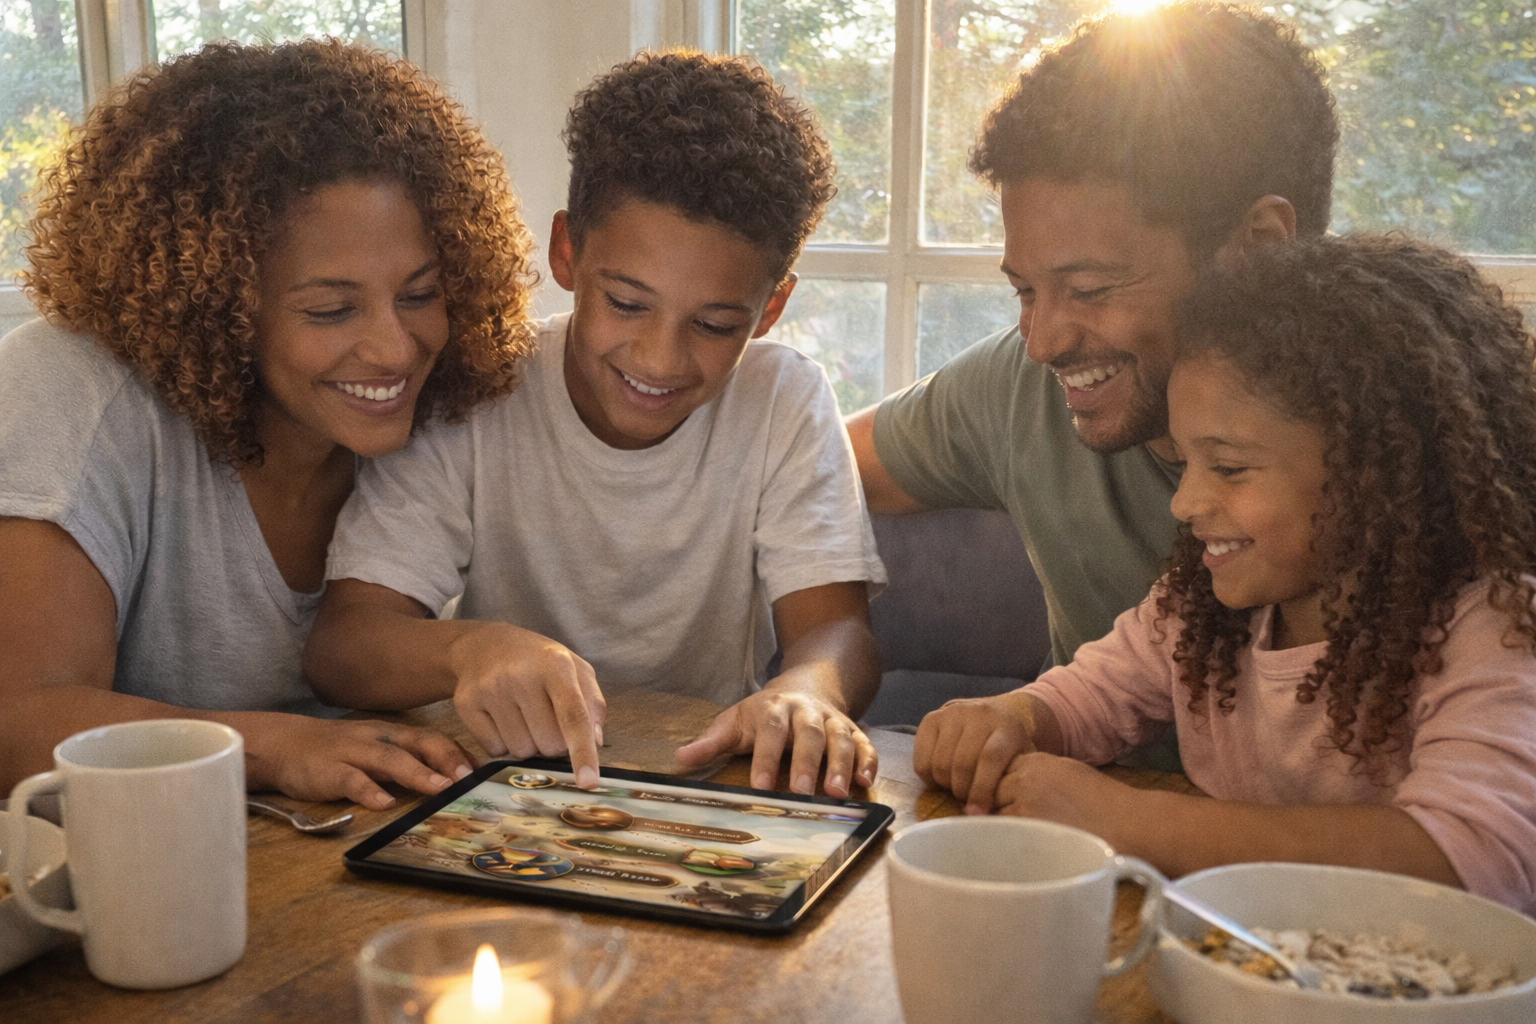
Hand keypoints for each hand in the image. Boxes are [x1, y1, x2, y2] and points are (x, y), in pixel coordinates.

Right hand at [242, 715, 475, 809]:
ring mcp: (353, 753)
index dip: (457, 753)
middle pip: (418, 743)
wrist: (284, 744)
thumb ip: (407, 760)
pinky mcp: (329, 771)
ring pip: (390, 760)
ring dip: (417, 774)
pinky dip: (369, 792)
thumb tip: (448, 779)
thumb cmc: (338, 751)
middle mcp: (378, 739)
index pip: (432, 738)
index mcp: (392, 734)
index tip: (481, 771)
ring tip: (439, 788)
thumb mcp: (376, 749)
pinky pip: (351, 781)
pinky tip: (384, 804)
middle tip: (468, 778)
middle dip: (446, 759)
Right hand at [446, 623, 604, 788]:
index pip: (573, 716)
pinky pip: (494, 751)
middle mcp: (521, 675)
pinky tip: (502, 718)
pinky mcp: (466, 703)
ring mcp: (490, 689)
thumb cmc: (539, 662)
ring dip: (528, 744)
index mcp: (556, 664)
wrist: (485, 645)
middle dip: (553, 742)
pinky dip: (503, 744)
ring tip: (523, 714)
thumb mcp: (575, 669)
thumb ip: (592, 704)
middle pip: (549, 744)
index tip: (588, 782)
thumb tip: (595, 742)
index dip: (583, 752)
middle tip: (545, 716)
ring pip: (521, 752)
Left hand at [675, 690, 877, 796]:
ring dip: (840, 765)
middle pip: (809, 734)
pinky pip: (865, 744)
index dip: (766, 759)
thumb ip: (711, 741)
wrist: (806, 686)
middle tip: (803, 791)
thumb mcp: (735, 721)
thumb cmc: (764, 714)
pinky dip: (868, 762)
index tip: (760, 787)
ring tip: (836, 792)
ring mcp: (833, 721)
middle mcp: (806, 712)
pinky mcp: (853, 731)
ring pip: (840, 739)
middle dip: (807, 763)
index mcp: (774, 709)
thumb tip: (681, 757)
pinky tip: (866, 782)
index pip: (770, 732)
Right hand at [913, 696, 1035, 813]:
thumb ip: (1011, 781)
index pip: (990, 758)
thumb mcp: (1020, 759)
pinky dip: (928, 777)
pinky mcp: (931, 718)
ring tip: (955, 788)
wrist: (992, 713)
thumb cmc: (1008, 746)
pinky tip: (940, 778)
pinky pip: (921, 758)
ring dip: (945, 784)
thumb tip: (992, 817)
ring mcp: (952, 714)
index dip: (982, 789)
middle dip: (962, 790)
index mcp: (1005, 727)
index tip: (977, 813)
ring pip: (940, 762)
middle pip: (962, 762)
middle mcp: (978, 715)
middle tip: (966, 801)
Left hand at [994, 751, 1132, 839]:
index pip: (998, 770)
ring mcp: (1024, 804)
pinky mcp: (1028, 830)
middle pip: (990, 791)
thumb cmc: (1103, 801)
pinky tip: (1022, 846)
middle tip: (1007, 821)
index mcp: (1035, 761)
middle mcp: (1025, 779)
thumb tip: (1012, 786)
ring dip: (1000, 824)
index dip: (1001, 787)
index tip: (1004, 800)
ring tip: (1018, 836)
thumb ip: (1037, 775)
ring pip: (994, 813)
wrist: (1128, 824)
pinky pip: (1004, 834)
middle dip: (996, 805)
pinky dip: (1008, 840)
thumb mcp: (1066, 771)